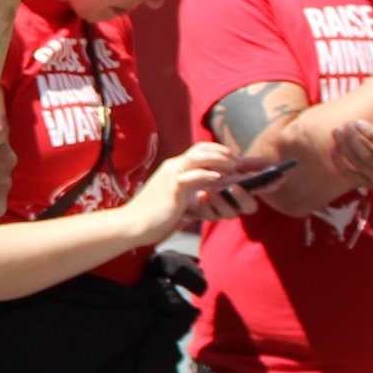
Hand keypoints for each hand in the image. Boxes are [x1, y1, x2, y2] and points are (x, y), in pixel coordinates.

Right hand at [139, 139, 256, 232]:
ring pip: (200, 157)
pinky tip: (219, 178)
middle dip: (223, 152)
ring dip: (220, 160)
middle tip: (239, 161)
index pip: (198, 150)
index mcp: (173, 168)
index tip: (233, 161)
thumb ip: (186, 191)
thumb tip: (200, 195)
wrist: (133, 224)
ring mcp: (172, 175)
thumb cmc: (152, 215)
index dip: (217, 152)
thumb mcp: (173, 198)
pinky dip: (209, 174)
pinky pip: (194, 175)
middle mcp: (173, 166)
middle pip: (202, 148)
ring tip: (234, 167)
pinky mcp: (173, 187)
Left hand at [331, 108, 372, 189]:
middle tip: (347, 124)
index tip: (359, 121)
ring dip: (345, 148)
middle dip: (355, 139)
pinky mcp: (370, 184)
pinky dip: (340, 163)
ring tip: (337, 132)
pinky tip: (334, 148)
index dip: (372, 134)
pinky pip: (352, 176)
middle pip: (370, 156)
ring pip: (359, 165)